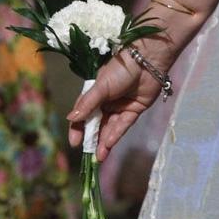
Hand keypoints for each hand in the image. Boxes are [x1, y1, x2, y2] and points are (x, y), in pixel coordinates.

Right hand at [68, 38, 176, 160]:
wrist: (147, 61)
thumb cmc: (120, 69)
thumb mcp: (100, 87)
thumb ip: (87, 104)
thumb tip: (71, 119)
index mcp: (95, 95)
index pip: (83, 115)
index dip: (78, 129)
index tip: (74, 143)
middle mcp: (106, 102)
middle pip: (97, 124)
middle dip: (92, 139)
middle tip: (87, 155)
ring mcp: (121, 107)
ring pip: (110, 127)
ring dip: (104, 141)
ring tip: (99, 156)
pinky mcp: (135, 110)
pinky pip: (124, 125)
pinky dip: (116, 134)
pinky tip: (109, 144)